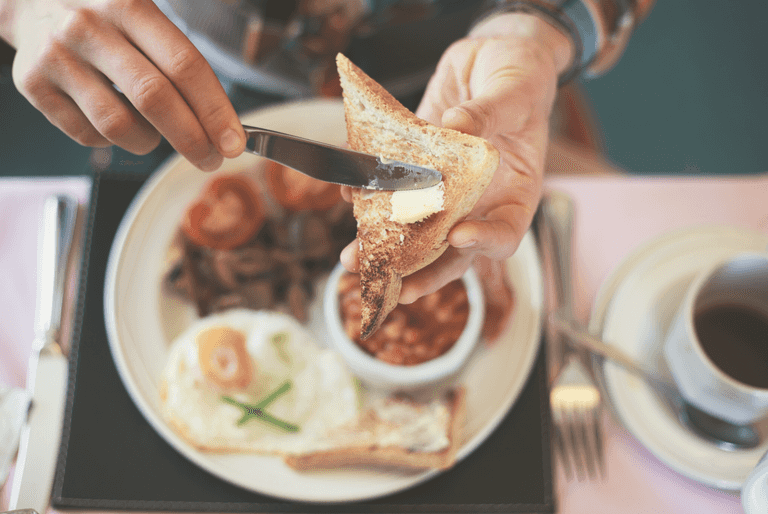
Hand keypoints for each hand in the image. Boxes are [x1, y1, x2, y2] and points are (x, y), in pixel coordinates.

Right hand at [1, 0, 244, 170]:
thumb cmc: (104, 15)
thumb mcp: (142, 12)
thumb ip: (180, 58)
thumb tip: (224, 126)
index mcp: (129, 5)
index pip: (185, 66)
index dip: (215, 110)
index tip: (233, 142)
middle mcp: (89, 27)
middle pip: (155, 99)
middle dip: (192, 139)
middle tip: (210, 159)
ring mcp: (57, 56)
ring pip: (118, 125)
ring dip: (148, 142)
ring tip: (154, 134)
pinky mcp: (32, 83)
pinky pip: (87, 135)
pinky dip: (110, 141)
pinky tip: (116, 121)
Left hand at [341, 13, 573, 302]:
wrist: (492, 57)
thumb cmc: (521, 75)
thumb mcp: (514, 88)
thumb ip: (488, 111)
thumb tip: (455, 128)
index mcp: (516, 191)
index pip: (505, 233)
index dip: (484, 242)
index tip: (458, 236)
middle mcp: (479, 199)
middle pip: (453, 249)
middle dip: (421, 270)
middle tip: (392, 285)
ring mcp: (446, 188)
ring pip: (416, 228)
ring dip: (384, 245)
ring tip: (353, 258)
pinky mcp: (417, 167)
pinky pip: (393, 188)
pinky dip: (370, 194)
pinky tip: (349, 194)